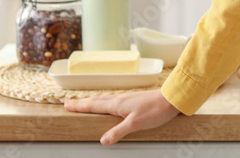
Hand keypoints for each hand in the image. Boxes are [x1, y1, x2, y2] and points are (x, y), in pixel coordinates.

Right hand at [63, 89, 180, 144]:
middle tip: (69, 103)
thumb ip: (118, 132)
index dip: (79, 106)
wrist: (172, 99)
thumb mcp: (135, 124)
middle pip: (97, 101)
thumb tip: (102, 141)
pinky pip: (114, 101)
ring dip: (93, 102)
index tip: (66, 104)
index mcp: (117, 104)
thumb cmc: (155, 110)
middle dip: (82, 103)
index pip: (94, 105)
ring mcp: (128, 99)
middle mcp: (120, 100)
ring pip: (106, 100)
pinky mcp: (135, 100)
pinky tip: (110, 106)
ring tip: (86, 104)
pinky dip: (106, 102)